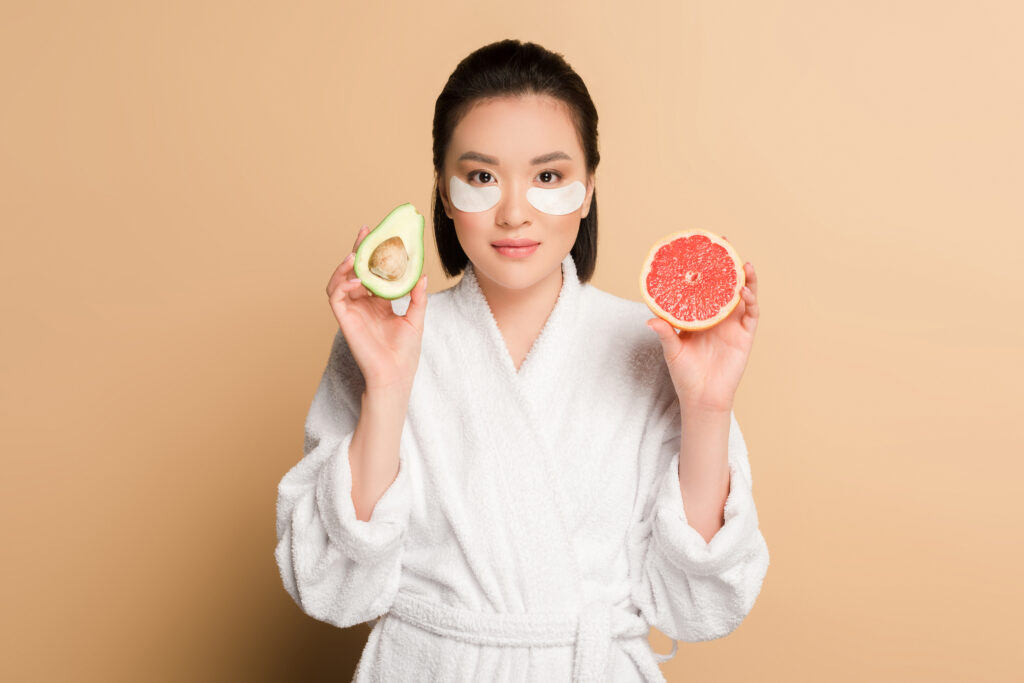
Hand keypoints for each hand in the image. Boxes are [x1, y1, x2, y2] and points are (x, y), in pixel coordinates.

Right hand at [326, 224, 428, 394]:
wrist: (396, 374)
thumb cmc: (405, 352)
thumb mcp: (416, 319)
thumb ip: (417, 297)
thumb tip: (422, 275)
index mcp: (378, 303)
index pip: (372, 272)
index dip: (372, 254)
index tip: (378, 234)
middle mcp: (363, 304)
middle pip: (354, 271)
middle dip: (357, 250)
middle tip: (365, 233)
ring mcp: (352, 311)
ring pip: (339, 281)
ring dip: (344, 266)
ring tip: (354, 255)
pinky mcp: (344, 320)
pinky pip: (336, 296)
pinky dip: (343, 284)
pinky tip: (357, 280)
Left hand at [647, 261, 758, 412]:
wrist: (702, 397)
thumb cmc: (685, 374)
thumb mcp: (672, 350)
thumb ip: (665, 333)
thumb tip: (650, 320)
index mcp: (700, 315)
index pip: (703, 286)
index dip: (704, 268)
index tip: (700, 247)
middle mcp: (718, 316)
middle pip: (725, 284)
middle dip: (726, 264)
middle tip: (724, 243)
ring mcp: (733, 324)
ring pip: (743, 294)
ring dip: (745, 278)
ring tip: (743, 264)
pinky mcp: (745, 335)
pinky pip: (751, 314)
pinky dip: (750, 300)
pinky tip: (744, 291)